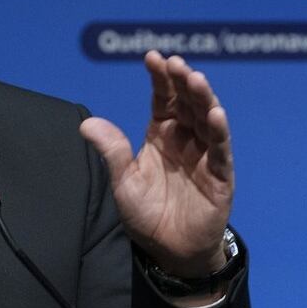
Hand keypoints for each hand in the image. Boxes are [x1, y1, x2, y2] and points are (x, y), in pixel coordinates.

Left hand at [80, 50, 232, 277]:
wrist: (170, 250)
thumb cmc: (147, 214)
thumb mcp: (123, 182)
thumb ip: (111, 152)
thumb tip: (86, 124)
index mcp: (161, 134)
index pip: (163, 99)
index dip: (159, 78)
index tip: (152, 57)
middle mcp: (185, 138)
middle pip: (187, 102)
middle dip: (182, 81)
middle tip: (176, 63)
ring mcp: (204, 154)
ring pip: (206, 119)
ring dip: (202, 98)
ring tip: (195, 79)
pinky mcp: (220, 175)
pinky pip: (220, 150)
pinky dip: (218, 131)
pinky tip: (215, 115)